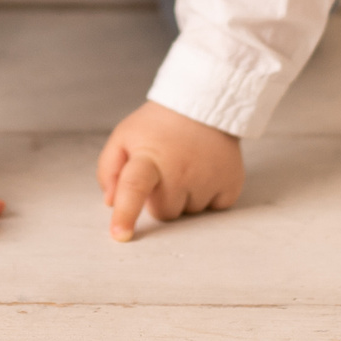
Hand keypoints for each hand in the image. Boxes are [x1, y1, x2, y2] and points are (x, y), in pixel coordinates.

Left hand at [97, 100, 242, 240]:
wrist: (204, 105)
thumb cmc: (159, 126)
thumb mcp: (124, 137)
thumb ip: (109, 170)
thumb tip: (111, 203)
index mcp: (149, 157)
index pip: (134, 186)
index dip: (125, 213)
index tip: (120, 235)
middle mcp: (181, 170)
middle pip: (163, 212)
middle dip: (160, 198)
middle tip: (164, 171)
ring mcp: (209, 178)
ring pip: (189, 213)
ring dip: (184, 197)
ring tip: (186, 166)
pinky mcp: (231, 184)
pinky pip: (214, 209)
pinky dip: (209, 196)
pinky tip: (205, 172)